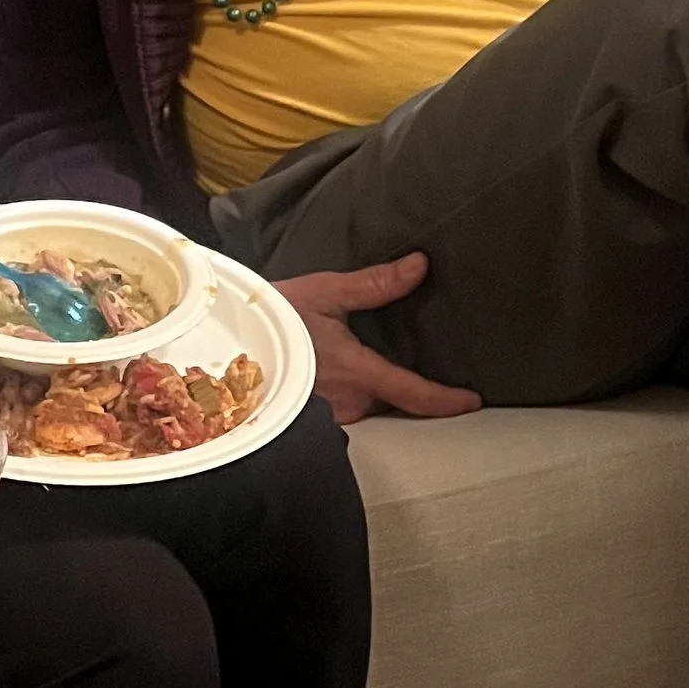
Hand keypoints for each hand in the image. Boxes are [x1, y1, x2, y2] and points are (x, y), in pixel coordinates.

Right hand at [277, 255, 482, 428]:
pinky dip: (344, 398)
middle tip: (416, 371)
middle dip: (402, 390)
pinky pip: (337, 414)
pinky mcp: (303, 421)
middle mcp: (345, 403)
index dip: (446, 400)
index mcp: (357, 372)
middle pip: (388, 402)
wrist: (217, 342)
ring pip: (362, 408)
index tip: (472, 402)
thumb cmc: (270, 316)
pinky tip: (335, 381)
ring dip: (369, 392)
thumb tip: (420, 266)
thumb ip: (375, 284)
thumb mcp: (324, 292)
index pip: (413, 393)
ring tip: (367, 368)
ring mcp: (322, 418)